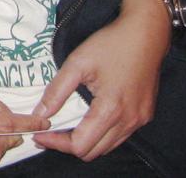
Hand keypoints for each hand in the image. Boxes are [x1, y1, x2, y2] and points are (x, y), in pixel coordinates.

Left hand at [32, 0, 169, 160]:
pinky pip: (120, 136)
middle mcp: (129, 121)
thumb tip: (40, 114)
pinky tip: (89, 120)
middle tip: (49, 132)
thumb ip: (57, 91)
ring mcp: (140, 120)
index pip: (80, 145)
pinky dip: (102, 135)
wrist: (146, 33)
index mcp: (111, 110)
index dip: (56, 143)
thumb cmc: (110, 44)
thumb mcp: (77, 63)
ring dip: (86, 142)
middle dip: (68, 145)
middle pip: (94, 151)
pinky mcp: (145, 115)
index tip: (39, 136)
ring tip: (65, 128)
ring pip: (108, 147)